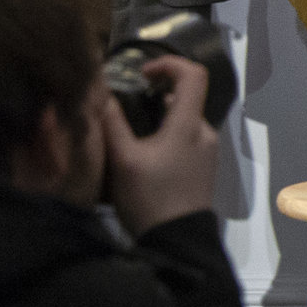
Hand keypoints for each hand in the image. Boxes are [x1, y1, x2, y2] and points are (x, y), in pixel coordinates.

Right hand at [97, 54, 218, 236]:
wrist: (178, 242)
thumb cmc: (150, 199)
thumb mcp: (123, 160)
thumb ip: (112, 122)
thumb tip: (100, 91)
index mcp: (189, 125)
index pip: (193, 74)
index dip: (168, 63)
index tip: (142, 73)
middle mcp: (205, 133)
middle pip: (185, 98)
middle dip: (155, 96)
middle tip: (126, 107)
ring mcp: (207, 152)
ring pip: (183, 121)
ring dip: (158, 119)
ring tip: (129, 135)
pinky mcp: (202, 169)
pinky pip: (185, 140)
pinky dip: (165, 137)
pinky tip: (142, 156)